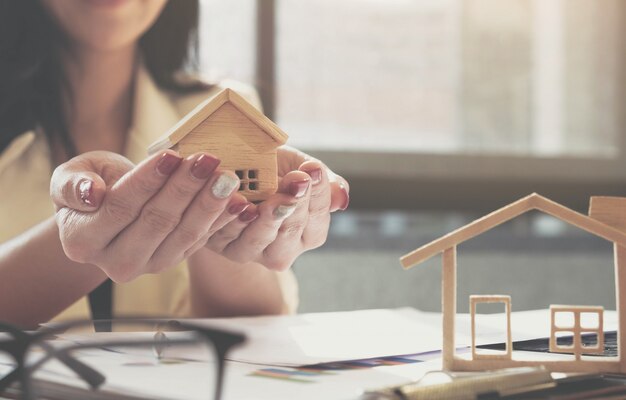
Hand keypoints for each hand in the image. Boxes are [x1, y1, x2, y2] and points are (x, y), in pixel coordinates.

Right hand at [51, 150, 243, 281]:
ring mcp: (149, 265)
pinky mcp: (174, 261)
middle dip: (186, 189)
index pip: (120, 208)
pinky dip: (222, 220)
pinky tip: (239, 202)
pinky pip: (201, 241)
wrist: (108, 211)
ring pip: (184, 235)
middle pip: (157, 222)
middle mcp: (116, 262)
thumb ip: (72, 184)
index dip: (147, 181)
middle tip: (209, 160)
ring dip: (209, 204)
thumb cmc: (92, 186)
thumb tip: (92, 192)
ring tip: (228, 178)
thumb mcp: (70, 177)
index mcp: (83, 241)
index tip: (172, 155)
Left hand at [203, 146, 348, 270]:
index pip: (318, 221)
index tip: (314, 169)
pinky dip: (232, 218)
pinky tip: (237, 200)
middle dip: (295, 205)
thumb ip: (324, 182)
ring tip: (271, 197)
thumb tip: (342, 197)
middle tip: (297, 179)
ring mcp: (251, 251)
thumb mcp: (301, 168)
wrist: (233, 168)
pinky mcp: (222, 245)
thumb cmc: (274, 168)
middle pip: (291, 232)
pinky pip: (226, 235)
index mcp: (308, 235)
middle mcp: (282, 251)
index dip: (318, 195)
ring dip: (266, 218)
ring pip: (259, 239)